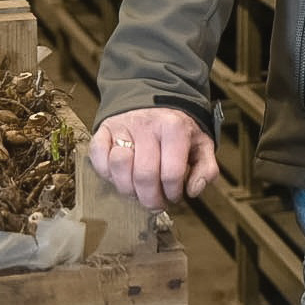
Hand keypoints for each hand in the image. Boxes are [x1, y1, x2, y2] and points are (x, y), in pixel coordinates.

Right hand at [88, 107, 218, 211]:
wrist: (155, 100)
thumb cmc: (178, 129)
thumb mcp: (201, 144)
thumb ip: (206, 168)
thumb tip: (193, 190)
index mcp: (174, 128)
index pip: (171, 173)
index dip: (172, 193)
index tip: (173, 197)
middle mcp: (147, 125)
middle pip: (144, 175)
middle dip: (150, 198)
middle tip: (155, 204)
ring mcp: (123, 127)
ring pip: (119, 167)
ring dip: (127, 188)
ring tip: (138, 191)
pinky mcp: (104, 130)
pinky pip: (98, 158)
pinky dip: (106, 173)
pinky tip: (120, 176)